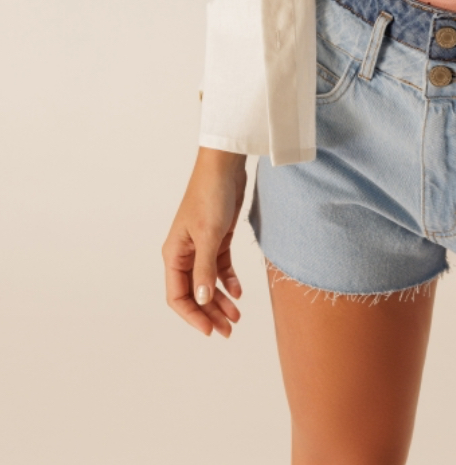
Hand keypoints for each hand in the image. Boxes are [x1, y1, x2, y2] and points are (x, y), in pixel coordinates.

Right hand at [162, 148, 246, 337]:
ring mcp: (201, 247)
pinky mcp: (217, 238)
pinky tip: (238, 292)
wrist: (225, 167)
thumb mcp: (209, 235)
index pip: (178, 296)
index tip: (210, 330)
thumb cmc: (211, 196)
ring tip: (238, 317)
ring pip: (208, 283)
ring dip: (220, 300)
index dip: (192, 316)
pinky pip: (220, 267)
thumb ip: (205, 270)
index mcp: (174, 255)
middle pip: (194, 293)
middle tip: (229, 330)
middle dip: (209, 313)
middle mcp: (185, 254)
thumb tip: (200, 301)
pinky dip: (228, 281)